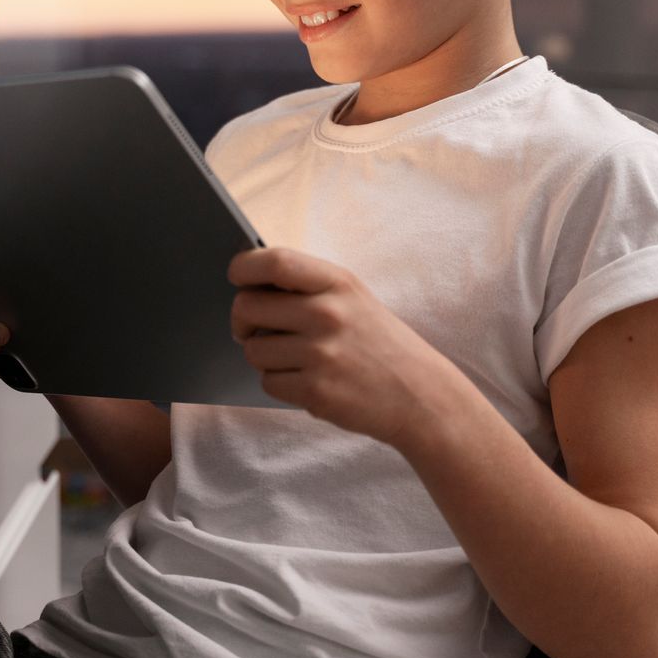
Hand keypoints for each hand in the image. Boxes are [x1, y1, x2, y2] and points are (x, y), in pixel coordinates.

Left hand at [228, 246, 454, 445]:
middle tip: (251, 329)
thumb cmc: (378, 342)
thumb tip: (245, 282)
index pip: (274, 261)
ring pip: (253, 350)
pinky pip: (268, 382)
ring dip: (264, 357)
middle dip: (241, 321)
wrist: (421, 395)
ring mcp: (322, 354)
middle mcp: (328, 314)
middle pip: (247, 307)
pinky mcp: (316, 391)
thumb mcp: (353, 298)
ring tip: (294, 358)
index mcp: (337, 282)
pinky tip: (307, 380)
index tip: (236, 277)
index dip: (243, 267)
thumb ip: (306, 286)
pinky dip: (279, 383)